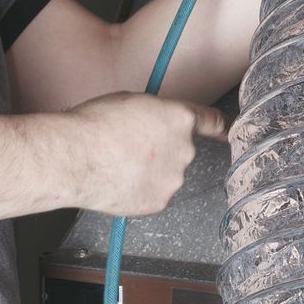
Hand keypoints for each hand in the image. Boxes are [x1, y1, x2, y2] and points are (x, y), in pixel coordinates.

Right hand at [63, 91, 227, 217]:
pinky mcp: (159, 202)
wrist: (74, 157)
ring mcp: (174, 179)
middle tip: (129, 149)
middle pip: (180, 150)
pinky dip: (139, 190)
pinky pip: (153, 194)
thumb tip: (157, 124)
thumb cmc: (95, 125)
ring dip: (149, 172)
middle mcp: (185, 149)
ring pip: (166, 175)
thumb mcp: (133, 102)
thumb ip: (157, 114)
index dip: (222, 127)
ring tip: (117, 165)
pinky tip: (119, 182)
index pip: (212, 122)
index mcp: (180, 119)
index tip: (229, 132)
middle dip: (162, 151)